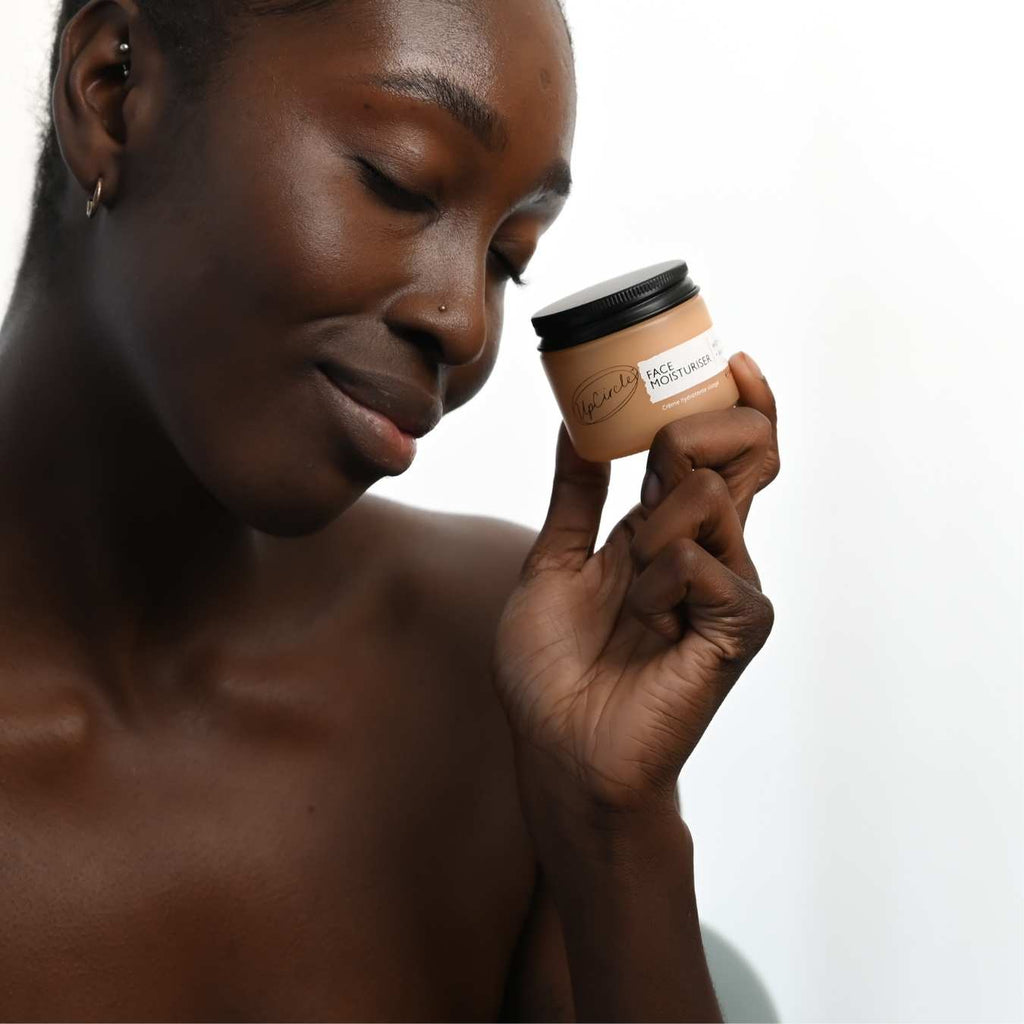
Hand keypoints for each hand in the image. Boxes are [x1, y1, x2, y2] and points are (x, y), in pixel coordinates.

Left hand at [493, 353, 779, 817]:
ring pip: (704, 496)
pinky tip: (645, 626)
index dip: (737, 402)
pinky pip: (701, 560)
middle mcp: (711, 548)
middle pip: (743, 451)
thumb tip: (574, 420)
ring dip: (644, 537)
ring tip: (627, 598)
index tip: (729, 357)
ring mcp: (731, 585)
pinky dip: (656, 584)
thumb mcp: (554, 561)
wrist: (561, 749)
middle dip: (691, 434)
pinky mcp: (740, 625)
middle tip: (653, 467)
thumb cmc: (554, 667)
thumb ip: (574, 493)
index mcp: (669, 530)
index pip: (725, 449)